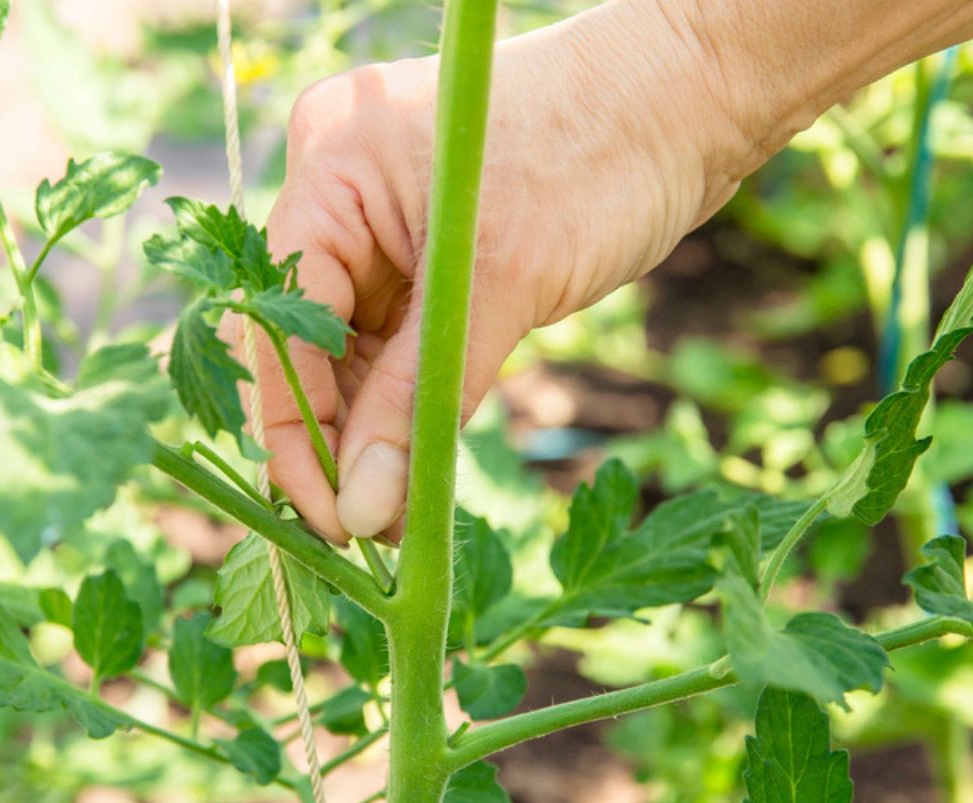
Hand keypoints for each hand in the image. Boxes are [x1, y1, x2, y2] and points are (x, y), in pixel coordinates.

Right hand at [254, 0, 748, 543]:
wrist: (692, 98)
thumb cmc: (600, 156)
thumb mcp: (502, 284)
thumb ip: (422, 400)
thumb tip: (364, 507)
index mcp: (331, 169)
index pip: (280, 321)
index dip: (294, 429)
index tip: (327, 516)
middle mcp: (341, 192)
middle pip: (305, 342)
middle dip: (333, 440)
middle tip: (363, 534)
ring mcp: (385, 224)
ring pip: (353, 352)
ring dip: (372, 434)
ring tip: (394, 519)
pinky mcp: (430, 254)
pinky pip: (398, 342)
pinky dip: (408, 404)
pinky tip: (416, 468)